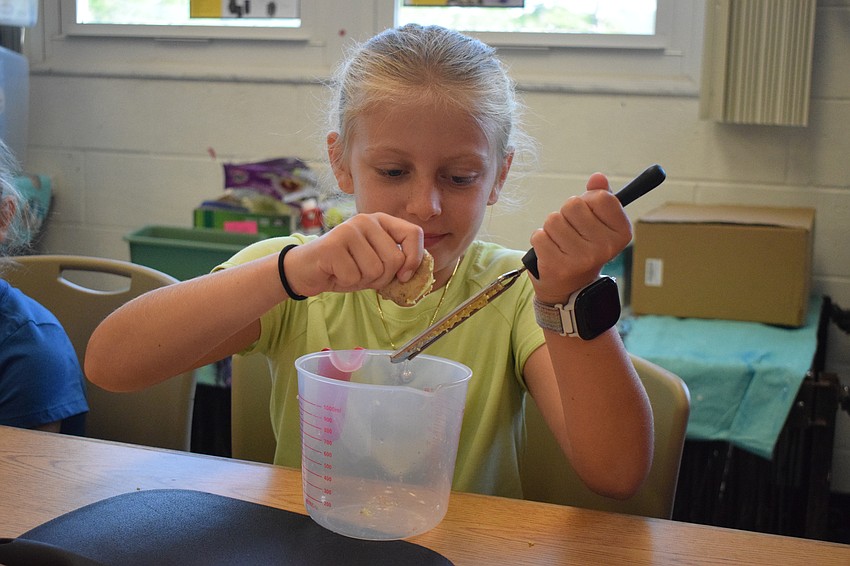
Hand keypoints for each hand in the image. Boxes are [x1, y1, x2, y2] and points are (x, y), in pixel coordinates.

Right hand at [284, 212, 423, 296]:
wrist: (306, 270)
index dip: (414, 258)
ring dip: (363, 281)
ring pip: (375, 271)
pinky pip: (355, 277)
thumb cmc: (345, 268)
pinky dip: (346, 283)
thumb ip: (396, 263)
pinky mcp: (333, 246)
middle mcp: (366, 220)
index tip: (404, 276)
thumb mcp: (376, 264)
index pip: (414, 233)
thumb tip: (416, 273)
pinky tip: (335, 273)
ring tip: (348, 271)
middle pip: (395, 259)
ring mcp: (348, 230)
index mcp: (381, 221)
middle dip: (382, 278)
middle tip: (363, 274)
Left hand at [529, 173, 631, 303]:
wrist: (570, 288)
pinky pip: (539, 235)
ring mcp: (580, 258)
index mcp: (621, 233)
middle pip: (573, 204)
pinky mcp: (556, 265)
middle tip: (572, 231)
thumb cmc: (584, 249)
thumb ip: (601, 198)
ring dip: (552, 228)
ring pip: (553, 219)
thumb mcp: (600, 224)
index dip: (589, 200)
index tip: (589, 214)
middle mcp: (604, 247)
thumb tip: (597, 177)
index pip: (601, 197)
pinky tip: (551, 251)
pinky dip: (541, 240)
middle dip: (567, 214)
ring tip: (561, 242)